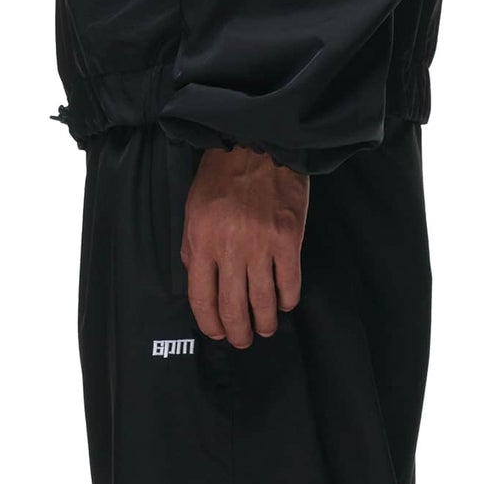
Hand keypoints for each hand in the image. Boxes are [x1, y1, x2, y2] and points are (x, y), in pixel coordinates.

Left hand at [182, 145, 308, 346]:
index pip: (201, 297)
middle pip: (232, 306)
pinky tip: (285, 304)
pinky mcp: (289, 239)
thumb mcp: (194, 210)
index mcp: (201, 240)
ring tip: (265, 329)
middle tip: (242, 340)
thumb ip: (194, 248)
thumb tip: (202, 284)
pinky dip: (287, 299)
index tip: (216, 332)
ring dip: (265, 322)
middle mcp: (230, 247)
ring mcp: (261, 244)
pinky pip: (289, 282)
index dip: (209, 323)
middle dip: (237, 331)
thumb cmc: (223, 176)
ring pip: (263, 300)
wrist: (259, 143)